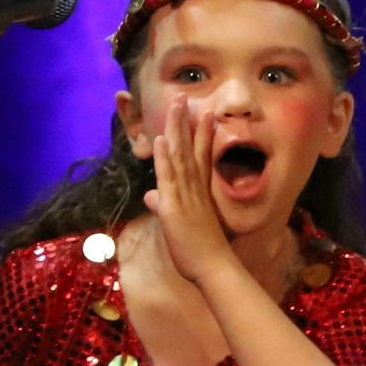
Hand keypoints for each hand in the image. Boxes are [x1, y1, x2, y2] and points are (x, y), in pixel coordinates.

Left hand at [142, 99, 233, 284]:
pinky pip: (170, 177)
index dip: (200, 133)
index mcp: (199, 192)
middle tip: (185, 97)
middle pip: (190, 148)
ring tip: (176, 105)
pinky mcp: (175, 206)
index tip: (203, 113)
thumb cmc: (202, 251)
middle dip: (185, 122)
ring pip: (180, 156)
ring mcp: (186, 195)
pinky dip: (166, 157)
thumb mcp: (181, 224)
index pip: (200, 156)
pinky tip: (163, 139)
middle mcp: (195, 189)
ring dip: (176, 129)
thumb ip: (165, 206)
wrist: (214, 267)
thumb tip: (151, 196)